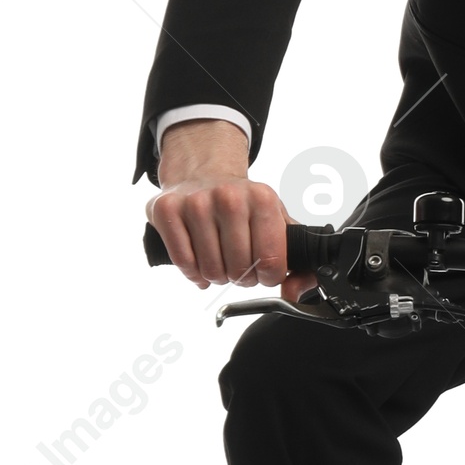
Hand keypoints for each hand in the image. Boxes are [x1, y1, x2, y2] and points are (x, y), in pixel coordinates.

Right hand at [148, 121, 308, 299]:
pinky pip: (184, 263)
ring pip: (211, 270)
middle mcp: (229, 197)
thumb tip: (297, 291)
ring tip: (219, 261)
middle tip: (238, 266)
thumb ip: (295, 256)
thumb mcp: (275, 219)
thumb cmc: (240, 204)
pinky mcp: (167, 210)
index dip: (268, 277)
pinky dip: (193, 273)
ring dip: (216, 276)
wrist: (201, 173)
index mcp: (262, 199)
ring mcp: (196, 202)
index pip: (271, 261)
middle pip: (240, 269)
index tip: (263, 272)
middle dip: (241, 277)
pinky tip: (199, 263)